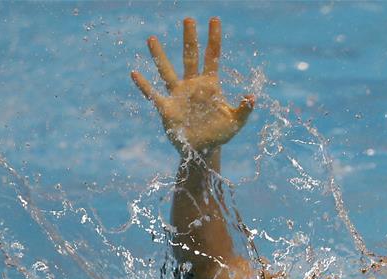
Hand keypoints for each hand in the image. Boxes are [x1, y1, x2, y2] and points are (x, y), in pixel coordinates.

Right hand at [131, 17, 253, 153]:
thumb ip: (244, 109)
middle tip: (188, 19)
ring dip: (159, 56)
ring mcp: (178, 95)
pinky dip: (144, 85)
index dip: (214, 39)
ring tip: (151, 38)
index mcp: (210, 85)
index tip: (214, 20)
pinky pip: (153, 94)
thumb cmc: (220, 135)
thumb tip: (252, 97)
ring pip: (167, 70)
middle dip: (190, 38)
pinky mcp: (166, 107)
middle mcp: (193, 85)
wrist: (203, 150)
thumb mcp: (235, 122)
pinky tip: (134, 73)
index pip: (212, 57)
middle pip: (190, 57)